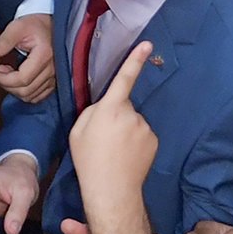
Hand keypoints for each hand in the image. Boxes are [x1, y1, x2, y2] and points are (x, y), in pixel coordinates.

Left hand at [0, 14, 54, 102]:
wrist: (50, 25)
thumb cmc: (34, 25)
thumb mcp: (16, 28)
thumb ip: (3, 41)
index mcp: (44, 55)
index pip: (22, 79)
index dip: (5, 80)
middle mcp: (52, 68)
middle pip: (26, 90)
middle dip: (8, 85)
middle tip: (0, 73)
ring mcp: (55, 76)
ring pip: (31, 96)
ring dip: (15, 90)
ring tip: (9, 76)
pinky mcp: (54, 81)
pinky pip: (39, 96)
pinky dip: (26, 93)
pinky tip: (19, 82)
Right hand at [69, 41, 158, 202]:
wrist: (111, 189)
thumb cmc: (89, 159)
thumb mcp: (78, 131)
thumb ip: (93, 111)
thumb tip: (106, 106)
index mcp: (110, 108)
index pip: (124, 78)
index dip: (135, 59)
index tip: (147, 44)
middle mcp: (131, 114)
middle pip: (123, 106)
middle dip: (115, 116)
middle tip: (103, 139)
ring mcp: (145, 127)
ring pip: (133, 121)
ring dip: (126, 130)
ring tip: (114, 150)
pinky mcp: (154, 140)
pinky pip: (142, 133)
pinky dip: (136, 141)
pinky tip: (127, 155)